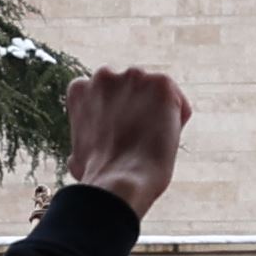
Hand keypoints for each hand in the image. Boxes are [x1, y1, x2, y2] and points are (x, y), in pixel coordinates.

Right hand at [61, 66, 191, 217]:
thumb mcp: (78, 155)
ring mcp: (133, 77)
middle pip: (130, 89)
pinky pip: (176, 100)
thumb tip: (79, 157)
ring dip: (158, 112)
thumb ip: (84, 141)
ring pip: (154, 93)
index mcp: (80, 89)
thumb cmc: (98, 175)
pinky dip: (177, 118)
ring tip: (154, 141)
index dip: (115, 116)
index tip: (121, 134)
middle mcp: (104, 75)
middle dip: (137, 108)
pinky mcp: (160, 83)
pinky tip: (168, 137)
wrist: (119, 180)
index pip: (104, 94)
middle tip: (141, 137)